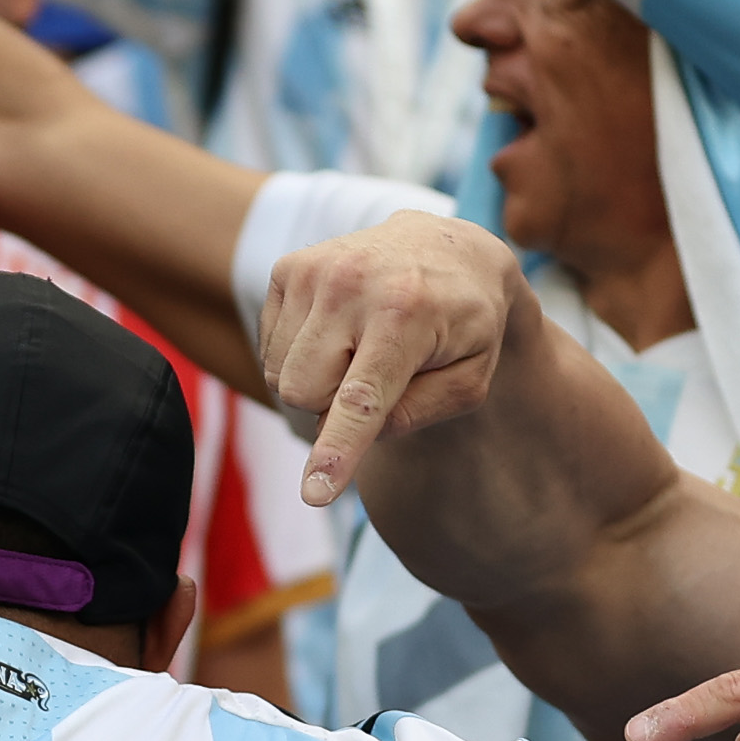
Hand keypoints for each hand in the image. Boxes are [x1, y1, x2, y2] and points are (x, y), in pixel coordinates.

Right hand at [257, 211, 525, 505]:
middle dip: (332, 405)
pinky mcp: (287, 268)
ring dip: (316, 380)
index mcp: (406, 311)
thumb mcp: (469, 378)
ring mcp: (313, 271)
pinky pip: (270, 349)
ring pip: (280, 376)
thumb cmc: (465, 323)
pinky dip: (301, 355)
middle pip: (304, 394)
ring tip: (361, 348)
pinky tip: (339, 331)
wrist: (449, 246)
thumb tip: (352, 435)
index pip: (361, 398)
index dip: (337, 451)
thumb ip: (418, 414)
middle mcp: (351, 282)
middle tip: (378, 375)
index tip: (314, 494)